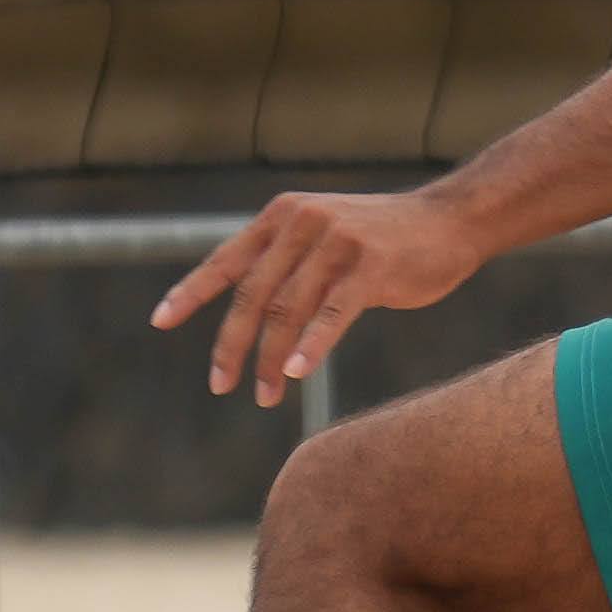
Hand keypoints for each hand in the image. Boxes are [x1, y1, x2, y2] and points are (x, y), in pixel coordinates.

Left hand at [156, 188, 490, 404]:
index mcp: (283, 216)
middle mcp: (302, 223)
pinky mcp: (370, 266)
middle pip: (252, 294)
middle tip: (221, 385)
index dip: (191, 292)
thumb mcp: (325, 234)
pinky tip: (295, 374)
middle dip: (231, 345)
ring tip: (264, 395)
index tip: (160, 321)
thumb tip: (250, 312)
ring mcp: (337, 243)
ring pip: (287, 311)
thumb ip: (288, 262)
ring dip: (270, 360)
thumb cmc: (385, 237)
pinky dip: (310, 347)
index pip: (225, 259)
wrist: (451, 219)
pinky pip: (331, 315)